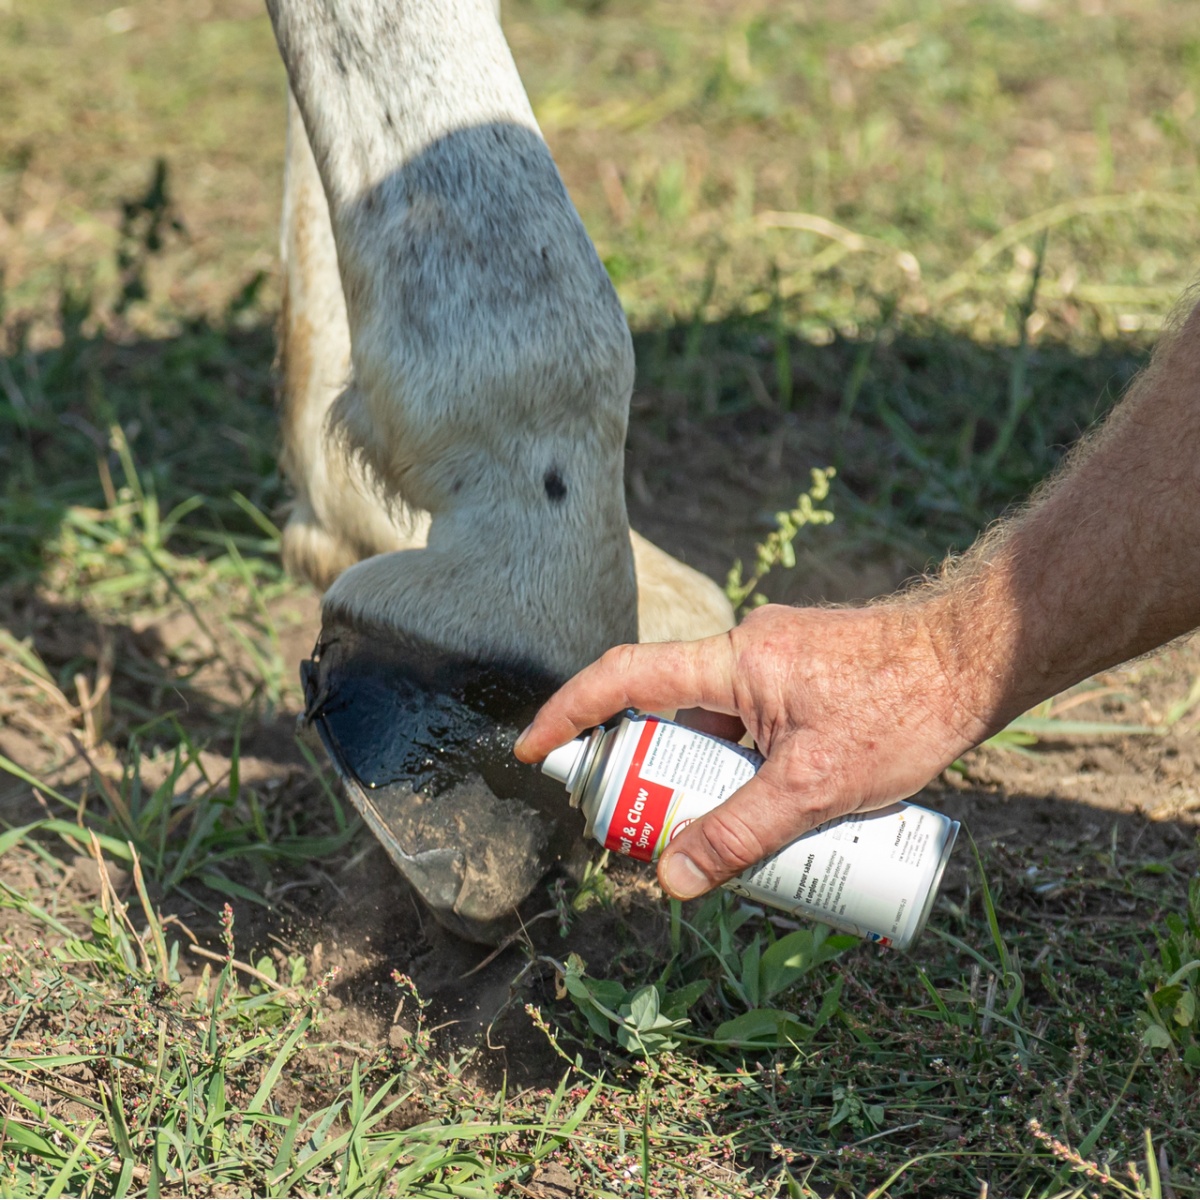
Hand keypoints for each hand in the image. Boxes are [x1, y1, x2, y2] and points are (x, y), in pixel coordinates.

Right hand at [515, 602, 989, 899]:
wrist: (976, 660)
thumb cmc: (903, 708)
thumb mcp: (815, 787)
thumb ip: (741, 835)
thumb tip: (672, 881)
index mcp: (732, 661)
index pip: (626, 678)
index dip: (569, 713)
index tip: (533, 750)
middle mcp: (744, 653)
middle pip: (668, 716)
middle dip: (654, 778)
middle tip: (652, 837)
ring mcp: (775, 665)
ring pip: (716, 731)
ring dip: (711, 781)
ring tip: (733, 842)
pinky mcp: (802, 680)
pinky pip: (751, 728)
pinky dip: (747, 769)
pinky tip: (778, 815)